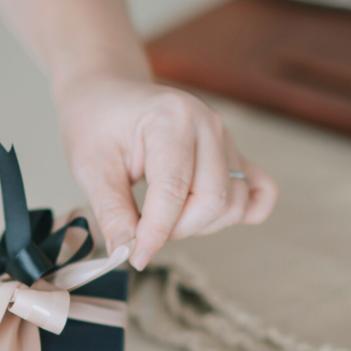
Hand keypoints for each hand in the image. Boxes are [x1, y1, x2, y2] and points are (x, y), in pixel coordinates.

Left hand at [55, 75, 277, 269]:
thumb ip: (112, 212)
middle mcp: (208, 125)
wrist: (106, 93)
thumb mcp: (91, 168)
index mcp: (172, 119)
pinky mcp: (232, 153)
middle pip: (213, 201)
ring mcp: (225, 138)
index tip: (134, 257)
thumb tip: (126, 253)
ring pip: (233, 203)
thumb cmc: (96, 122)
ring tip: (161, 215)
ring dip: (199, 224)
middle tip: (141, 229)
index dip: (155, 234)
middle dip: (176, 229)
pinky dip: (240, 211)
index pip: (174, 192)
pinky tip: (205, 217)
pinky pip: (260, 190)